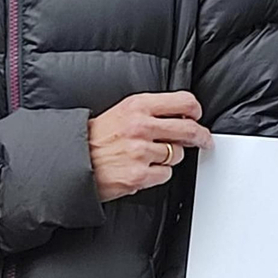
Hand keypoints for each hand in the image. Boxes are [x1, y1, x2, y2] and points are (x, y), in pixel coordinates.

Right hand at [88, 91, 212, 202]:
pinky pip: (166, 174)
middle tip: (203, 140)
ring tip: (150, 155)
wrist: (73, 161)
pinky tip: (143, 169)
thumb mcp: (122, 111)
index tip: (197, 116)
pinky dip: (158, 174)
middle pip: (190, 130)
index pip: (184, 102)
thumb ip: (152, 110)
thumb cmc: (97, 137)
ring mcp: (140, 152)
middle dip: (201, 137)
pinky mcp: (139, 175)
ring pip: (178, 154)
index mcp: (138, 106)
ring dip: (171, 157)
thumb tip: (182, 115)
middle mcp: (141, 127)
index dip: (195, 111)